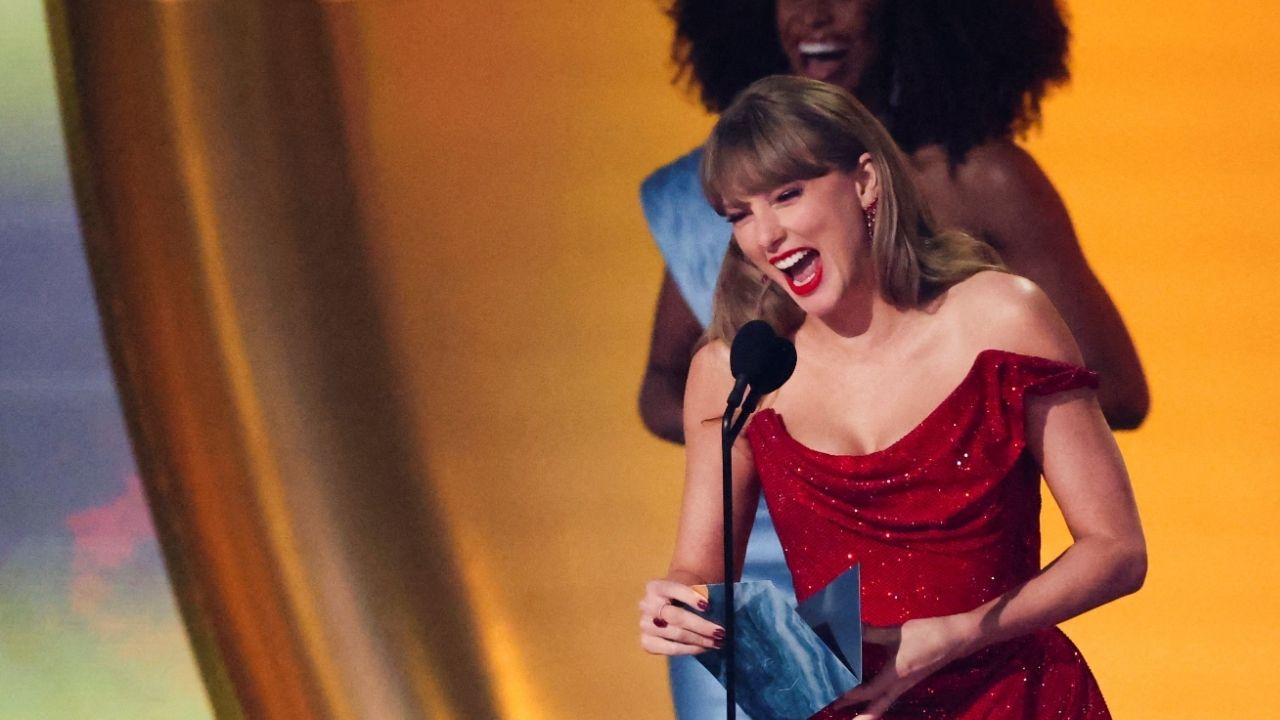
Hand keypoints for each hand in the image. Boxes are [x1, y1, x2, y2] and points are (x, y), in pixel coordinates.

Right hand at [637, 578, 724, 655]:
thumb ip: (701, 593)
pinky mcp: (646, 642)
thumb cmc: (684, 593)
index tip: (708, 605)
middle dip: (701, 626)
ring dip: (699, 640)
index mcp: (655, 587)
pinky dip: (689, 649)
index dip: (690, 597)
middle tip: (720, 632)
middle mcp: (646, 605)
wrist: (668, 603)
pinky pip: (670, 649)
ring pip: (676, 634)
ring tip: (716, 642)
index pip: (674, 590)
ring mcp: (644, 624)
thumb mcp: (690, 586)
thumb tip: (716, 610)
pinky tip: (702, 648)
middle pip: (676, 616)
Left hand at [832, 615, 973, 718]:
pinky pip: (892, 694)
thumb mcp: (897, 632)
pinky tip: (872, 689)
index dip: (850, 694)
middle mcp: (901, 684)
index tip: (834, 695)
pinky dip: (879, 696)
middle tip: (837, 709)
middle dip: (859, 712)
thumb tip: (852, 629)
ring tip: (851, 706)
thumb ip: (873, 633)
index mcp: (895, 675)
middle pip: (877, 705)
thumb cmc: (928, 635)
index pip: (868, 690)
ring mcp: (908, 684)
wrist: (957, 638)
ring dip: (868, 706)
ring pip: (885, 701)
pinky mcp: (912, 679)